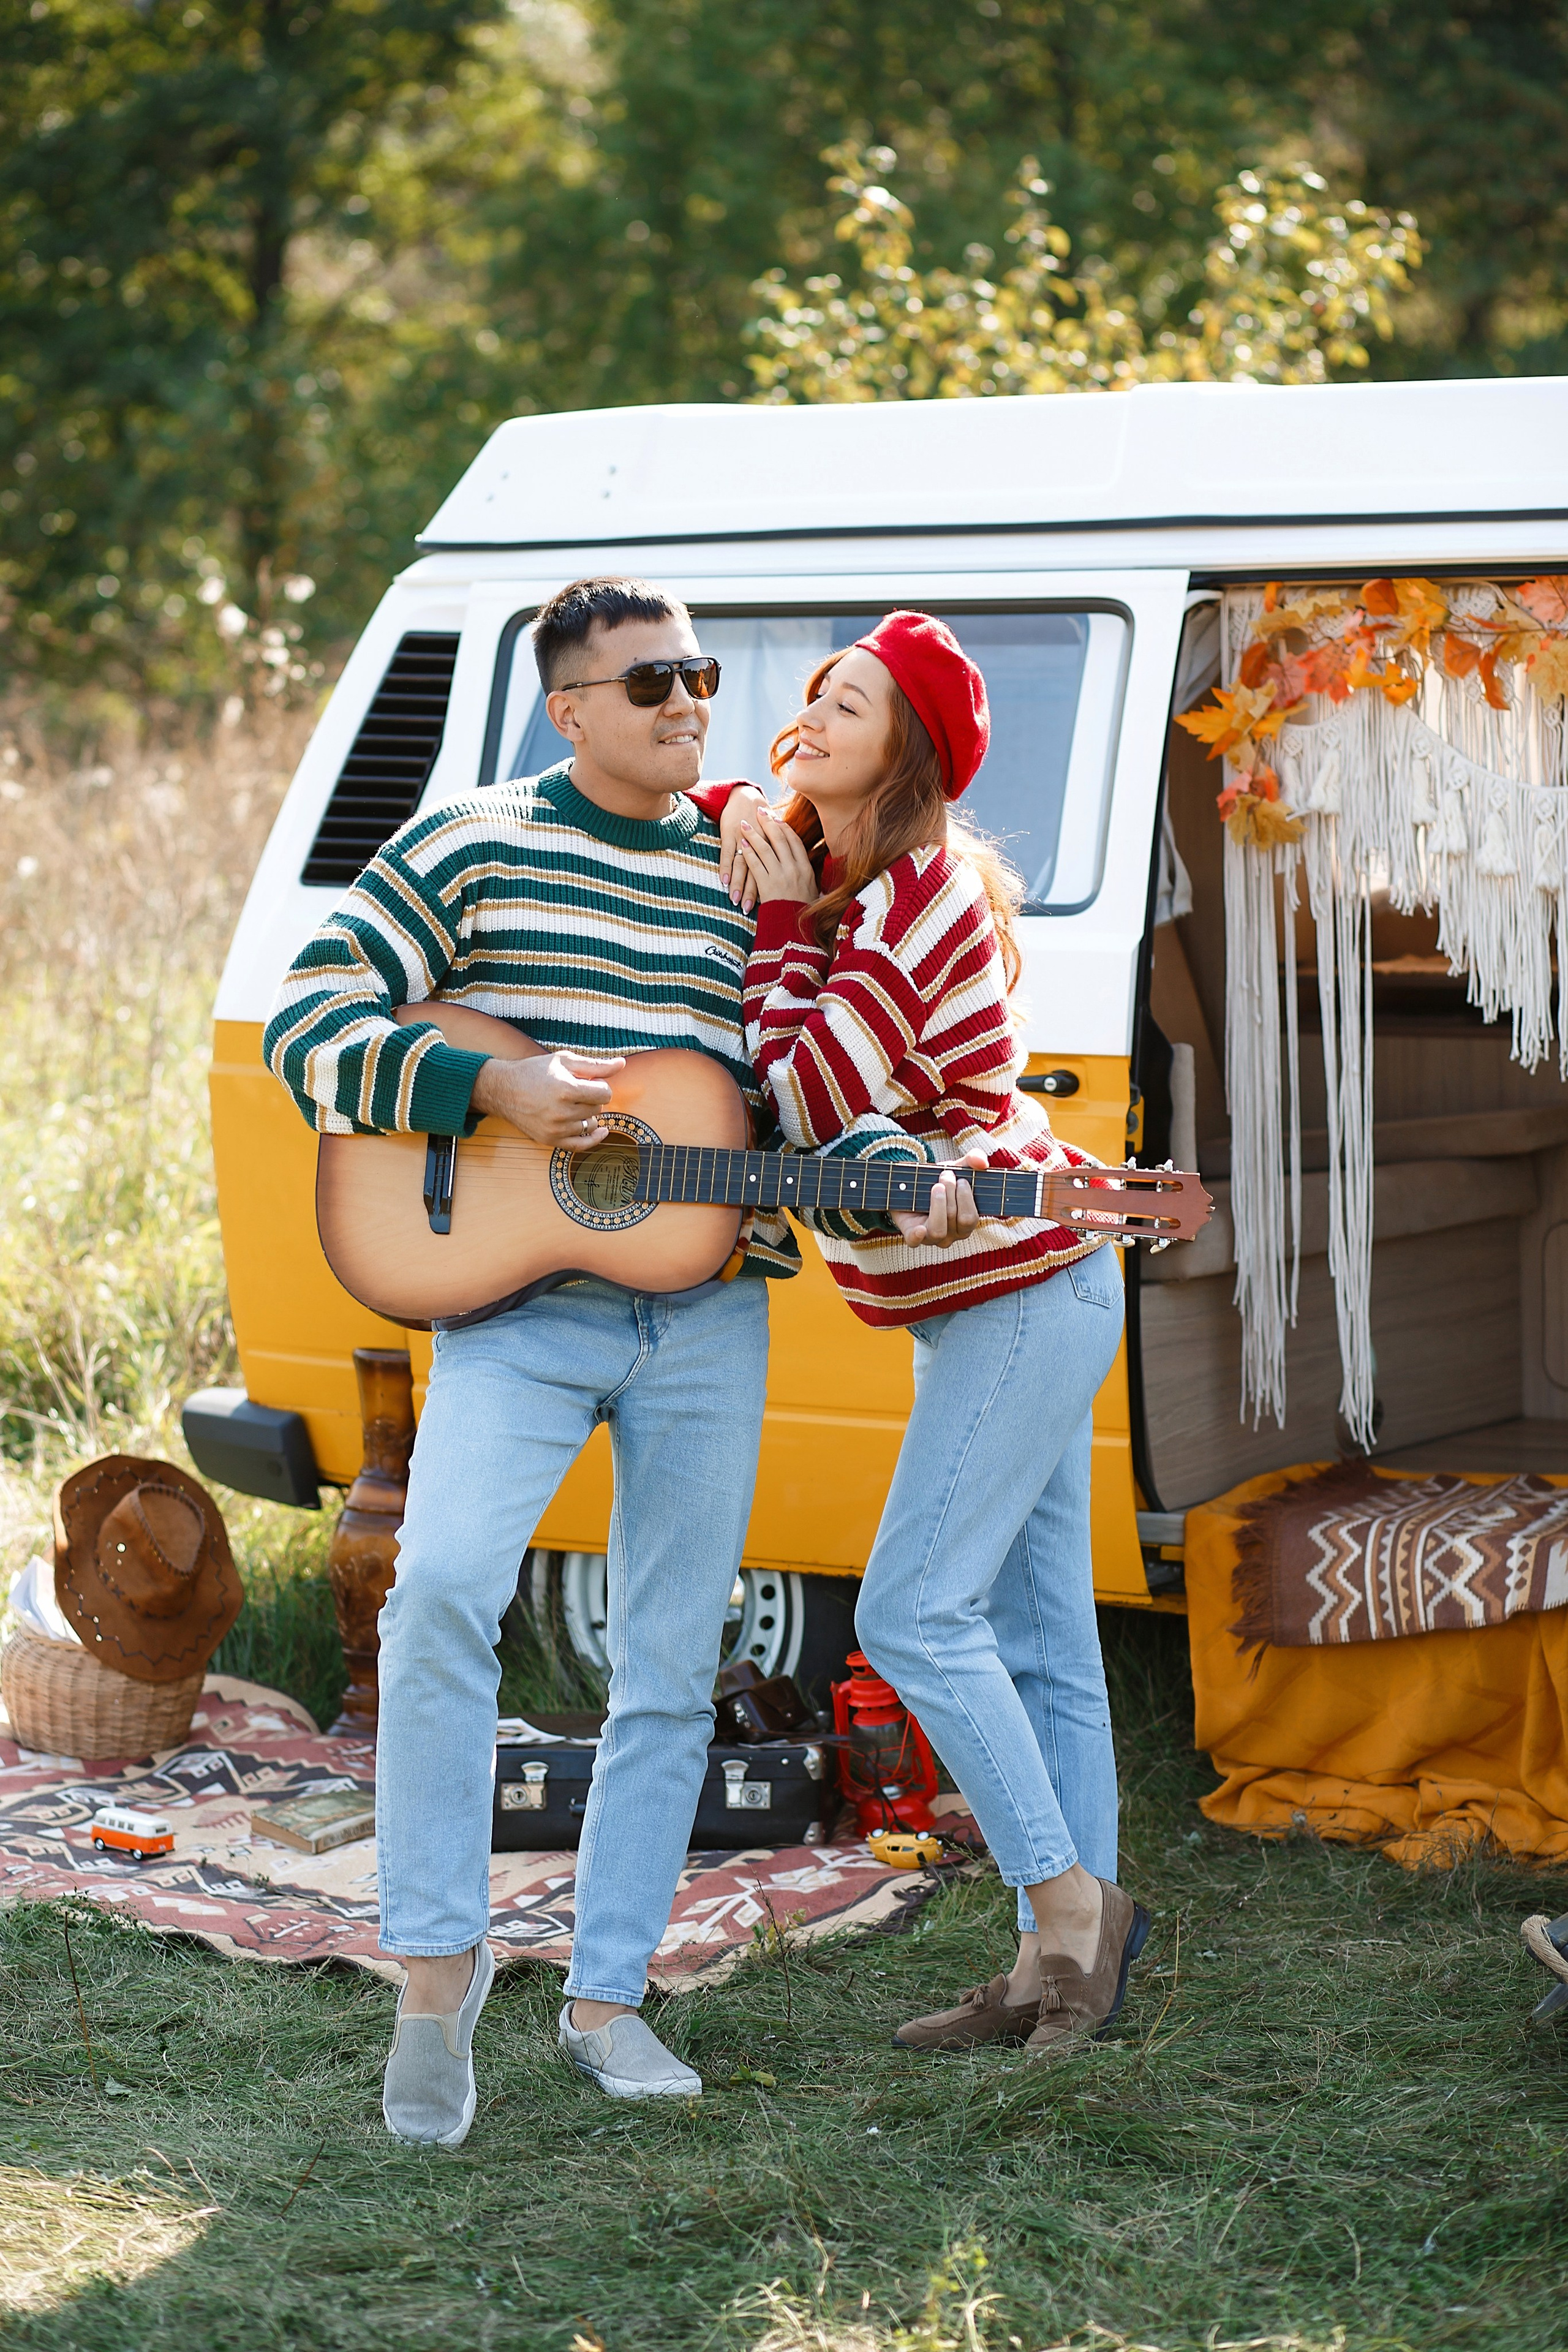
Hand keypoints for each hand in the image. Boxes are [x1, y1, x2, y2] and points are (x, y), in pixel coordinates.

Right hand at [469, 1049, 625, 1149]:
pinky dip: (593, 1139)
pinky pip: (580, 1145)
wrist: (504, 1089)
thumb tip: (622, 1064)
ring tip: (574, 1104)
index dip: (600, 1085)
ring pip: (591, 1125)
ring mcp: (556, 1129)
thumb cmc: (534, 1072)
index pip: (605, 1093)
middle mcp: (562, 1112)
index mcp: (567, 1089)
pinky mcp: (550, 1140)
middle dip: (593, 1099)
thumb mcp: (564, 1061)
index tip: (590, 1081)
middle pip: (598, 1109)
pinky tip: (600, 1131)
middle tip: (577, 1090)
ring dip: (589, 1115)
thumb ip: (596, 1065)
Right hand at [717, 784, 769, 909]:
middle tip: (748, 909)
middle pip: (758, 871)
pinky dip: (726, 867)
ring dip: (739, 883)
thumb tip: (786, 873)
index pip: (773, 870)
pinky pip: (728, 853)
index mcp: (773, 844)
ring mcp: (744, 838)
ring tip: (734, 900)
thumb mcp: (772, 835)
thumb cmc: (760, 818)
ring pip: (743, 864)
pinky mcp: (730, 833)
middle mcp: (761, 842)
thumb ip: (778, 852)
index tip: (770, 906)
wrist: (745, 795)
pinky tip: (724, 881)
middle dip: (752, 891)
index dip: (771, 888)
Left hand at [737, 805, 817, 904]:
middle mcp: (794, 869)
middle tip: (759, 811)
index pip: (794, 841)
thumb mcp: (811, 888)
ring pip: (766, 849)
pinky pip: (756, 864)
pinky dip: (749, 852)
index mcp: (806, 868)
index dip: (784, 827)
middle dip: (768, 823)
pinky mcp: (767, 885)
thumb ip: (805, 871)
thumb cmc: (802, 909)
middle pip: (780, 839)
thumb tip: (800, 857)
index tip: (775, 818)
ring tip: (745, 824)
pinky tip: (742, 844)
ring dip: (754, 834)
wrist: (795, 931)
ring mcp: (780, 877)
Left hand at [890, 1149, 986, 1247]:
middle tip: (945, 1176)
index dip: (966, 1198)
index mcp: (966, 1223)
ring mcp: (932, 1237)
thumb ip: (973, 1160)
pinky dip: (918, 1236)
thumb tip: (982, 1162)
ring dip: (938, 1204)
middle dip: (952, 1194)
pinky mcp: (912, 1235)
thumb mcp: (957, 1167)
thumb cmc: (939, 1180)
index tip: (961, 1180)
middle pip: (956, 1221)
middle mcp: (952, 1234)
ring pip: (939, 1230)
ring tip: (936, 1186)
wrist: (912, 1184)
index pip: (971, 1219)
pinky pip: (915, 1241)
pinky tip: (920, 1228)